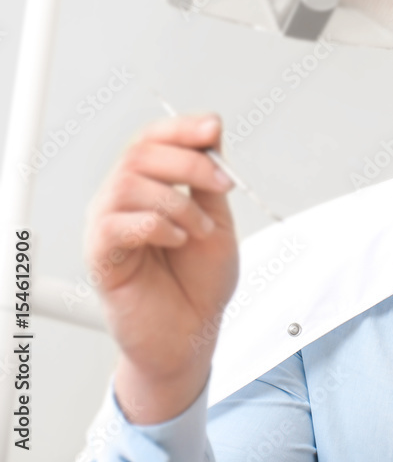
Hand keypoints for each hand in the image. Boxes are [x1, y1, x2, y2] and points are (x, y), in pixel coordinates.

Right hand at [84, 114, 238, 423]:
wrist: (192, 333)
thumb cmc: (199, 282)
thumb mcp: (217, 220)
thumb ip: (209, 180)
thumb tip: (211, 132)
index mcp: (149, 187)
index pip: (153, 140)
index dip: (181, 127)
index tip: (213, 129)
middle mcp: (121, 201)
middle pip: (140, 153)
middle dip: (189, 162)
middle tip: (222, 185)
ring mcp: (107, 227)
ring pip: (129, 183)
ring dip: (177, 201)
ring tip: (199, 229)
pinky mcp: (100, 256)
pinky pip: (116, 224)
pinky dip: (157, 225)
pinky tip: (178, 240)